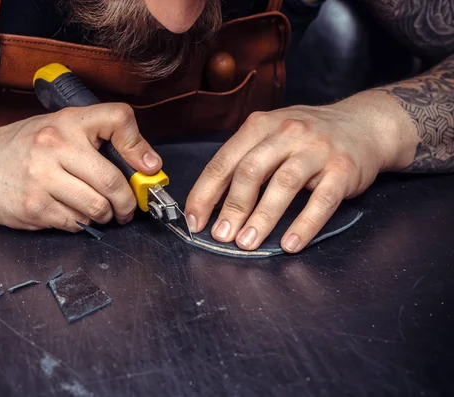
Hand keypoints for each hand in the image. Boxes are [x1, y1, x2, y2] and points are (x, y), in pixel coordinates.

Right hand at [0, 103, 161, 230]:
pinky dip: (80, 223)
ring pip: (96, 208)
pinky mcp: (32, 208)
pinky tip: (70, 212)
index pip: (118, 120)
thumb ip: (98, 138)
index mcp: (67, 122)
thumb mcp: (59, 127)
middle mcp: (54, 147)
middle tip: (127, 208)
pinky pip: (74, 223)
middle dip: (127, 202)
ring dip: (103, 215)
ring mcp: (41, 180)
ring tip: (97, 210)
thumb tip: (146, 164)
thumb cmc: (22, 145)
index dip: (140, 146)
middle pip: (112, 181)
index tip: (148, 167)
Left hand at [184, 102, 393, 252]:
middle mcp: (287, 133)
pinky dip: (304, 224)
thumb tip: (213, 203)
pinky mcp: (343, 169)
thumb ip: (244, 161)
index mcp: (261, 126)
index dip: (205, 193)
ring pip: (284, 184)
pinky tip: (290, 244)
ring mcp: (317, 150)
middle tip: (221, 235)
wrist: (364, 125)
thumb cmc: (307, 138)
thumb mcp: (271, 136)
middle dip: (232, 207)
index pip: (224, 162)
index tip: (194, 220)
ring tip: (247, 243)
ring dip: (262, 218)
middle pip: (251, 171)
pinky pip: (322, 200)